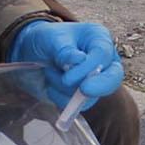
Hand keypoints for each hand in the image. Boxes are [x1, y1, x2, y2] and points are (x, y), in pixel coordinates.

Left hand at [8, 19, 124, 101]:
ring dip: (64, 88)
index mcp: (98, 38)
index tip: (68, 76)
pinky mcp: (85, 95)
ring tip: (50, 72)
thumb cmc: (45, 39)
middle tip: (84, 90)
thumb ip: (64, 49)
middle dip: (99, 85)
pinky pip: (79, 105)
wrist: (30, 53)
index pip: (103, 55)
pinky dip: (60, 98)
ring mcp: (96, 79)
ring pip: (91, 94)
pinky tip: (50, 85)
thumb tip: (79, 60)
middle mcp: (103, 59)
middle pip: (114, 77)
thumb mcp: (50, 38)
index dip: (88, 68)